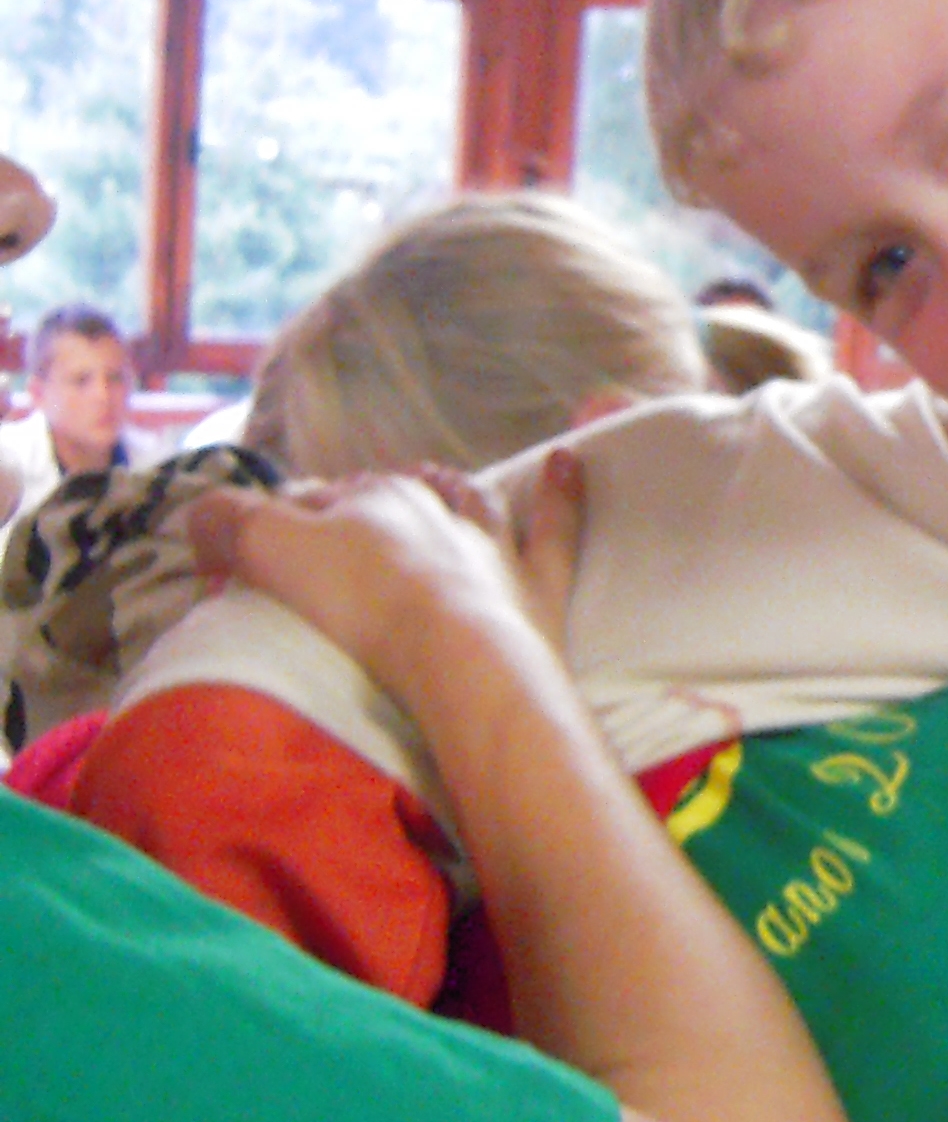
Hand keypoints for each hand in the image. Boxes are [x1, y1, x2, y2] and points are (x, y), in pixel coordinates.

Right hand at [184, 466, 547, 692]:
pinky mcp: (537, 589)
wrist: (456, 661)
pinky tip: (569, 461)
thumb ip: (227, 524)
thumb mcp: (267, 552)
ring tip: (435, 478)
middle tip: (335, 525)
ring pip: (470, 501)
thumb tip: (204, 517)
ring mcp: (491, 547)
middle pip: (391, 496)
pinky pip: (556, 527)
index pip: (315, 499)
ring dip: (449, 488)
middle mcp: (433, 510)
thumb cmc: (360, 604)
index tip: (251, 561)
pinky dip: (563, 494)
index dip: (277, 526)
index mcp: (368, 500)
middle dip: (362, 504)